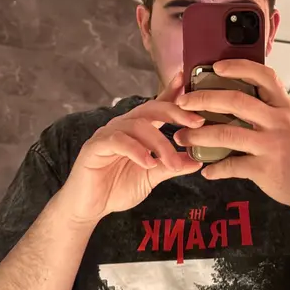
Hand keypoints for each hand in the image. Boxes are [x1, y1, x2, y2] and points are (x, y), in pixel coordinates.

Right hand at [57, 72, 203, 226]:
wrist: (90, 208)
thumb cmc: (118, 188)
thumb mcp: (152, 176)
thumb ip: (172, 166)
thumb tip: (198, 160)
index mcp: (137, 129)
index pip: (156, 106)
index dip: (171, 92)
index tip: (186, 81)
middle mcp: (123, 126)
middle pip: (150, 109)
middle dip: (175, 113)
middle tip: (197, 123)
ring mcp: (108, 134)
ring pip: (138, 126)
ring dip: (160, 144)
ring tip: (173, 163)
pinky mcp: (95, 146)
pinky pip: (118, 141)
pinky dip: (136, 150)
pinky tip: (149, 163)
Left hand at [173, 60, 289, 213]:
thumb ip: (268, 110)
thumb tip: (235, 97)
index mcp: (284, 107)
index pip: (263, 76)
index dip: (238, 67)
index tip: (216, 67)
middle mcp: (278, 121)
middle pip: (236, 101)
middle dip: (203, 99)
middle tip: (182, 102)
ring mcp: (271, 145)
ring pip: (227, 133)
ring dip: (198, 136)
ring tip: (181, 138)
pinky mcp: (265, 169)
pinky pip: (232, 166)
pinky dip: (215, 168)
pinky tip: (206, 170)